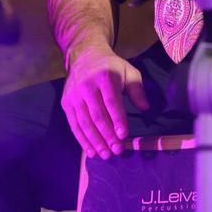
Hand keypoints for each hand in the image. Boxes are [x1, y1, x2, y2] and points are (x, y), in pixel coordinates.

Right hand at [61, 45, 149, 159]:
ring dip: (95, 141)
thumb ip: (137, 89)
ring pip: (84, 122)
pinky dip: (82, 140)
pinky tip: (91, 151)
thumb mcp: (128, 71)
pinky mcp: (66, 103)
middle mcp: (86, 86)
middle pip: (97, 115)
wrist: (83, 56)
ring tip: (105, 155)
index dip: (117, 119)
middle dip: (107, 135)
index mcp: (104, 76)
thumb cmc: (110, 67)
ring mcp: (74, 95)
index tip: (124, 135)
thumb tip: (145, 107)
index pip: (111, 101)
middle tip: (117, 150)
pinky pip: (74, 124)